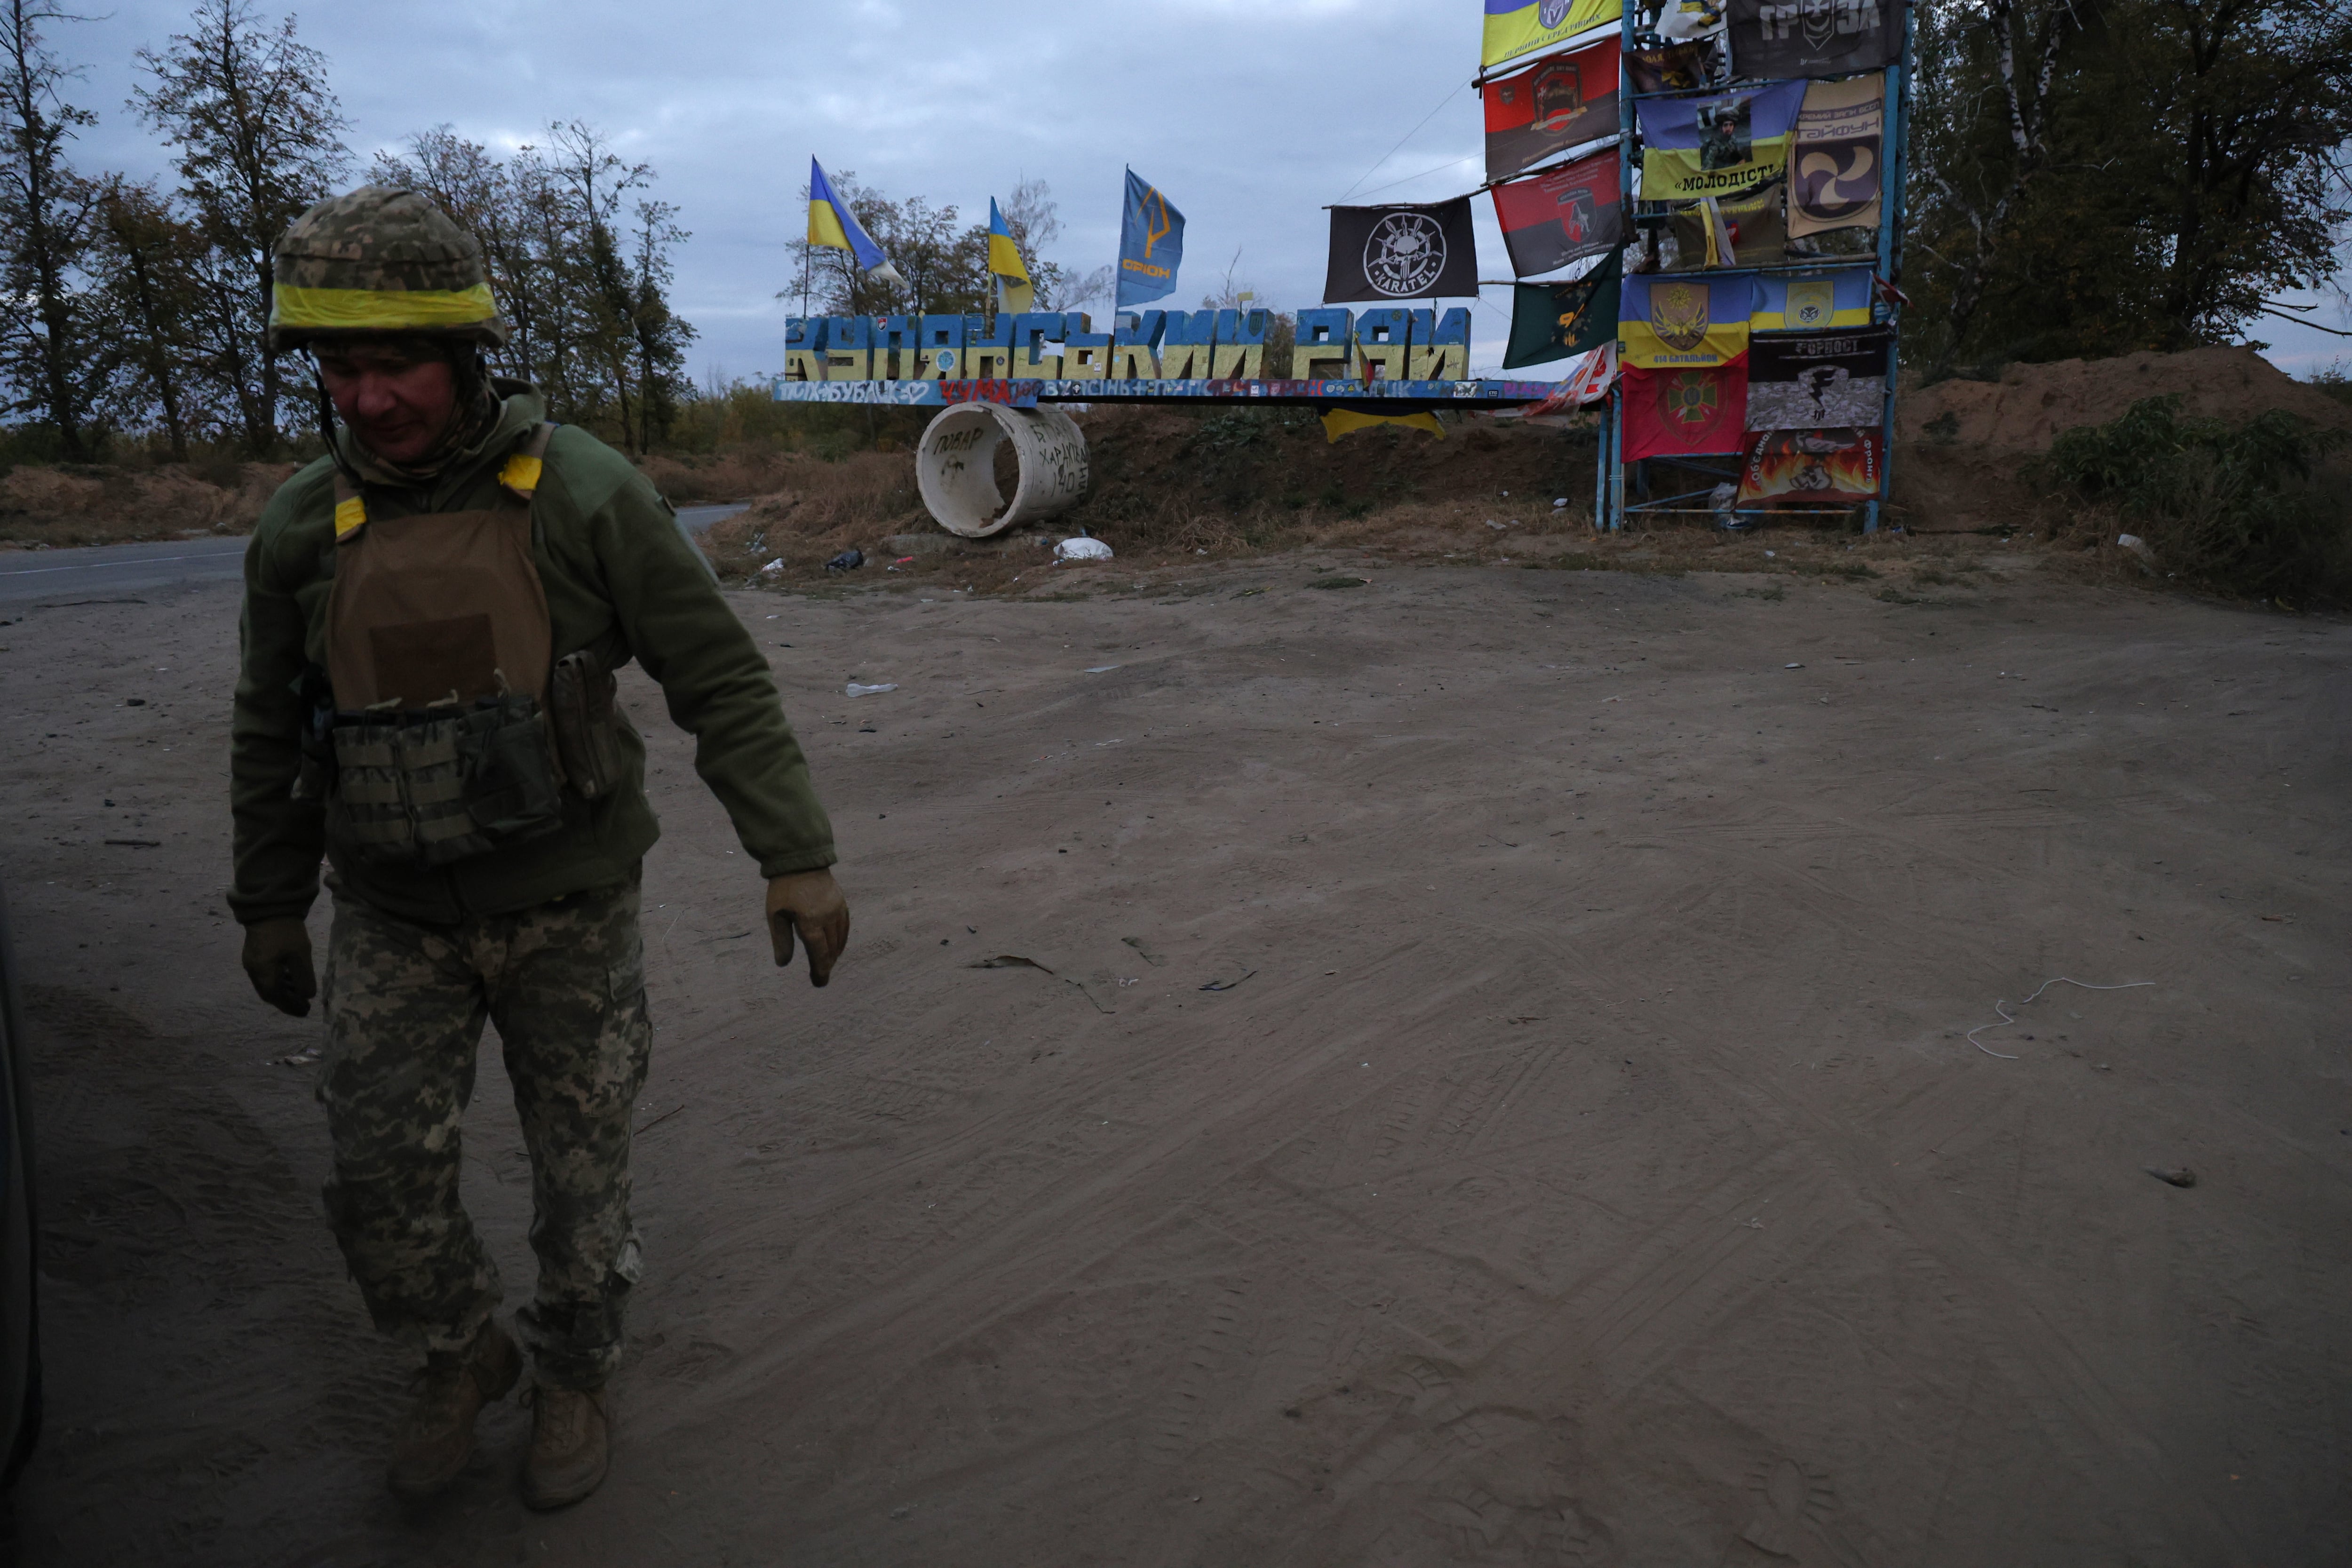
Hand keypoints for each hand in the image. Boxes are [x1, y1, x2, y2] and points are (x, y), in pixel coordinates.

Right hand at [241, 917, 316, 1017]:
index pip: (276, 997)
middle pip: (269, 993)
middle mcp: (253, 970)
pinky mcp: (253, 954)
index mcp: (263, 972)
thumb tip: (307, 996)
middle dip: (287, 1002)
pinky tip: (291, 979)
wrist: (269, 906)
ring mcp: (251, 962)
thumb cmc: (286, 931)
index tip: (305, 1012)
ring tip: (301, 994)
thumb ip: (303, 977)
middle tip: (304, 1007)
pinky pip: (265, 975)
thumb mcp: (300, 955)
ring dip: (283, 991)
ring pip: (266, 984)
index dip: (291, 1006)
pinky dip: (278, 980)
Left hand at [766, 869, 849, 986]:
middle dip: (826, 965)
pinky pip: (845, 926)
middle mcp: (828, 917)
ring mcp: (837, 909)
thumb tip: (783, 964)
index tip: (819, 982)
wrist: (800, 860)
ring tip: (827, 963)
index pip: (819, 952)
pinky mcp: (841, 902)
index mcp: (810, 921)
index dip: (820, 970)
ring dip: (834, 953)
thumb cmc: (783, 888)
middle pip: (831, 948)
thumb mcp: (775, 915)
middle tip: (821, 977)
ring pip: (840, 939)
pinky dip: (841, 939)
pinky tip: (836, 945)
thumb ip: (781, 940)